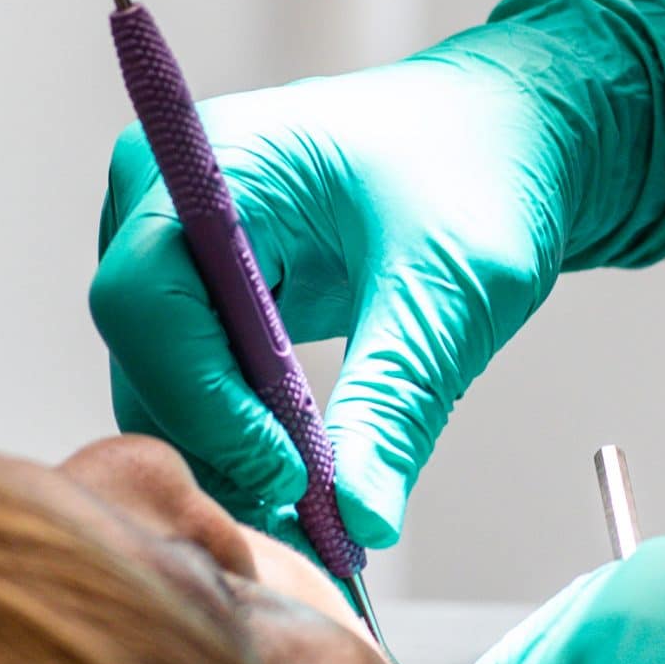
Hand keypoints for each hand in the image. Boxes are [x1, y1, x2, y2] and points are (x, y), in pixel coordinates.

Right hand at [91, 0, 664, 548]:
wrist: (518, 138)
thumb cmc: (486, 170)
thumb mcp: (451, 289)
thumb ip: (395, 401)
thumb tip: (360, 516)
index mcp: (212, 161)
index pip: (146, 300)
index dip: (205, 401)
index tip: (292, 473)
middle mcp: (165, 200)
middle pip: (145, 355)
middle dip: (219, 448)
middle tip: (310, 525)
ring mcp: (179, 250)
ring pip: (162, 387)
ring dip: (229, 461)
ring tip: (319, 521)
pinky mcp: (208, 296)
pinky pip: (197, 388)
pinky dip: (244, 444)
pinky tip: (309, 489)